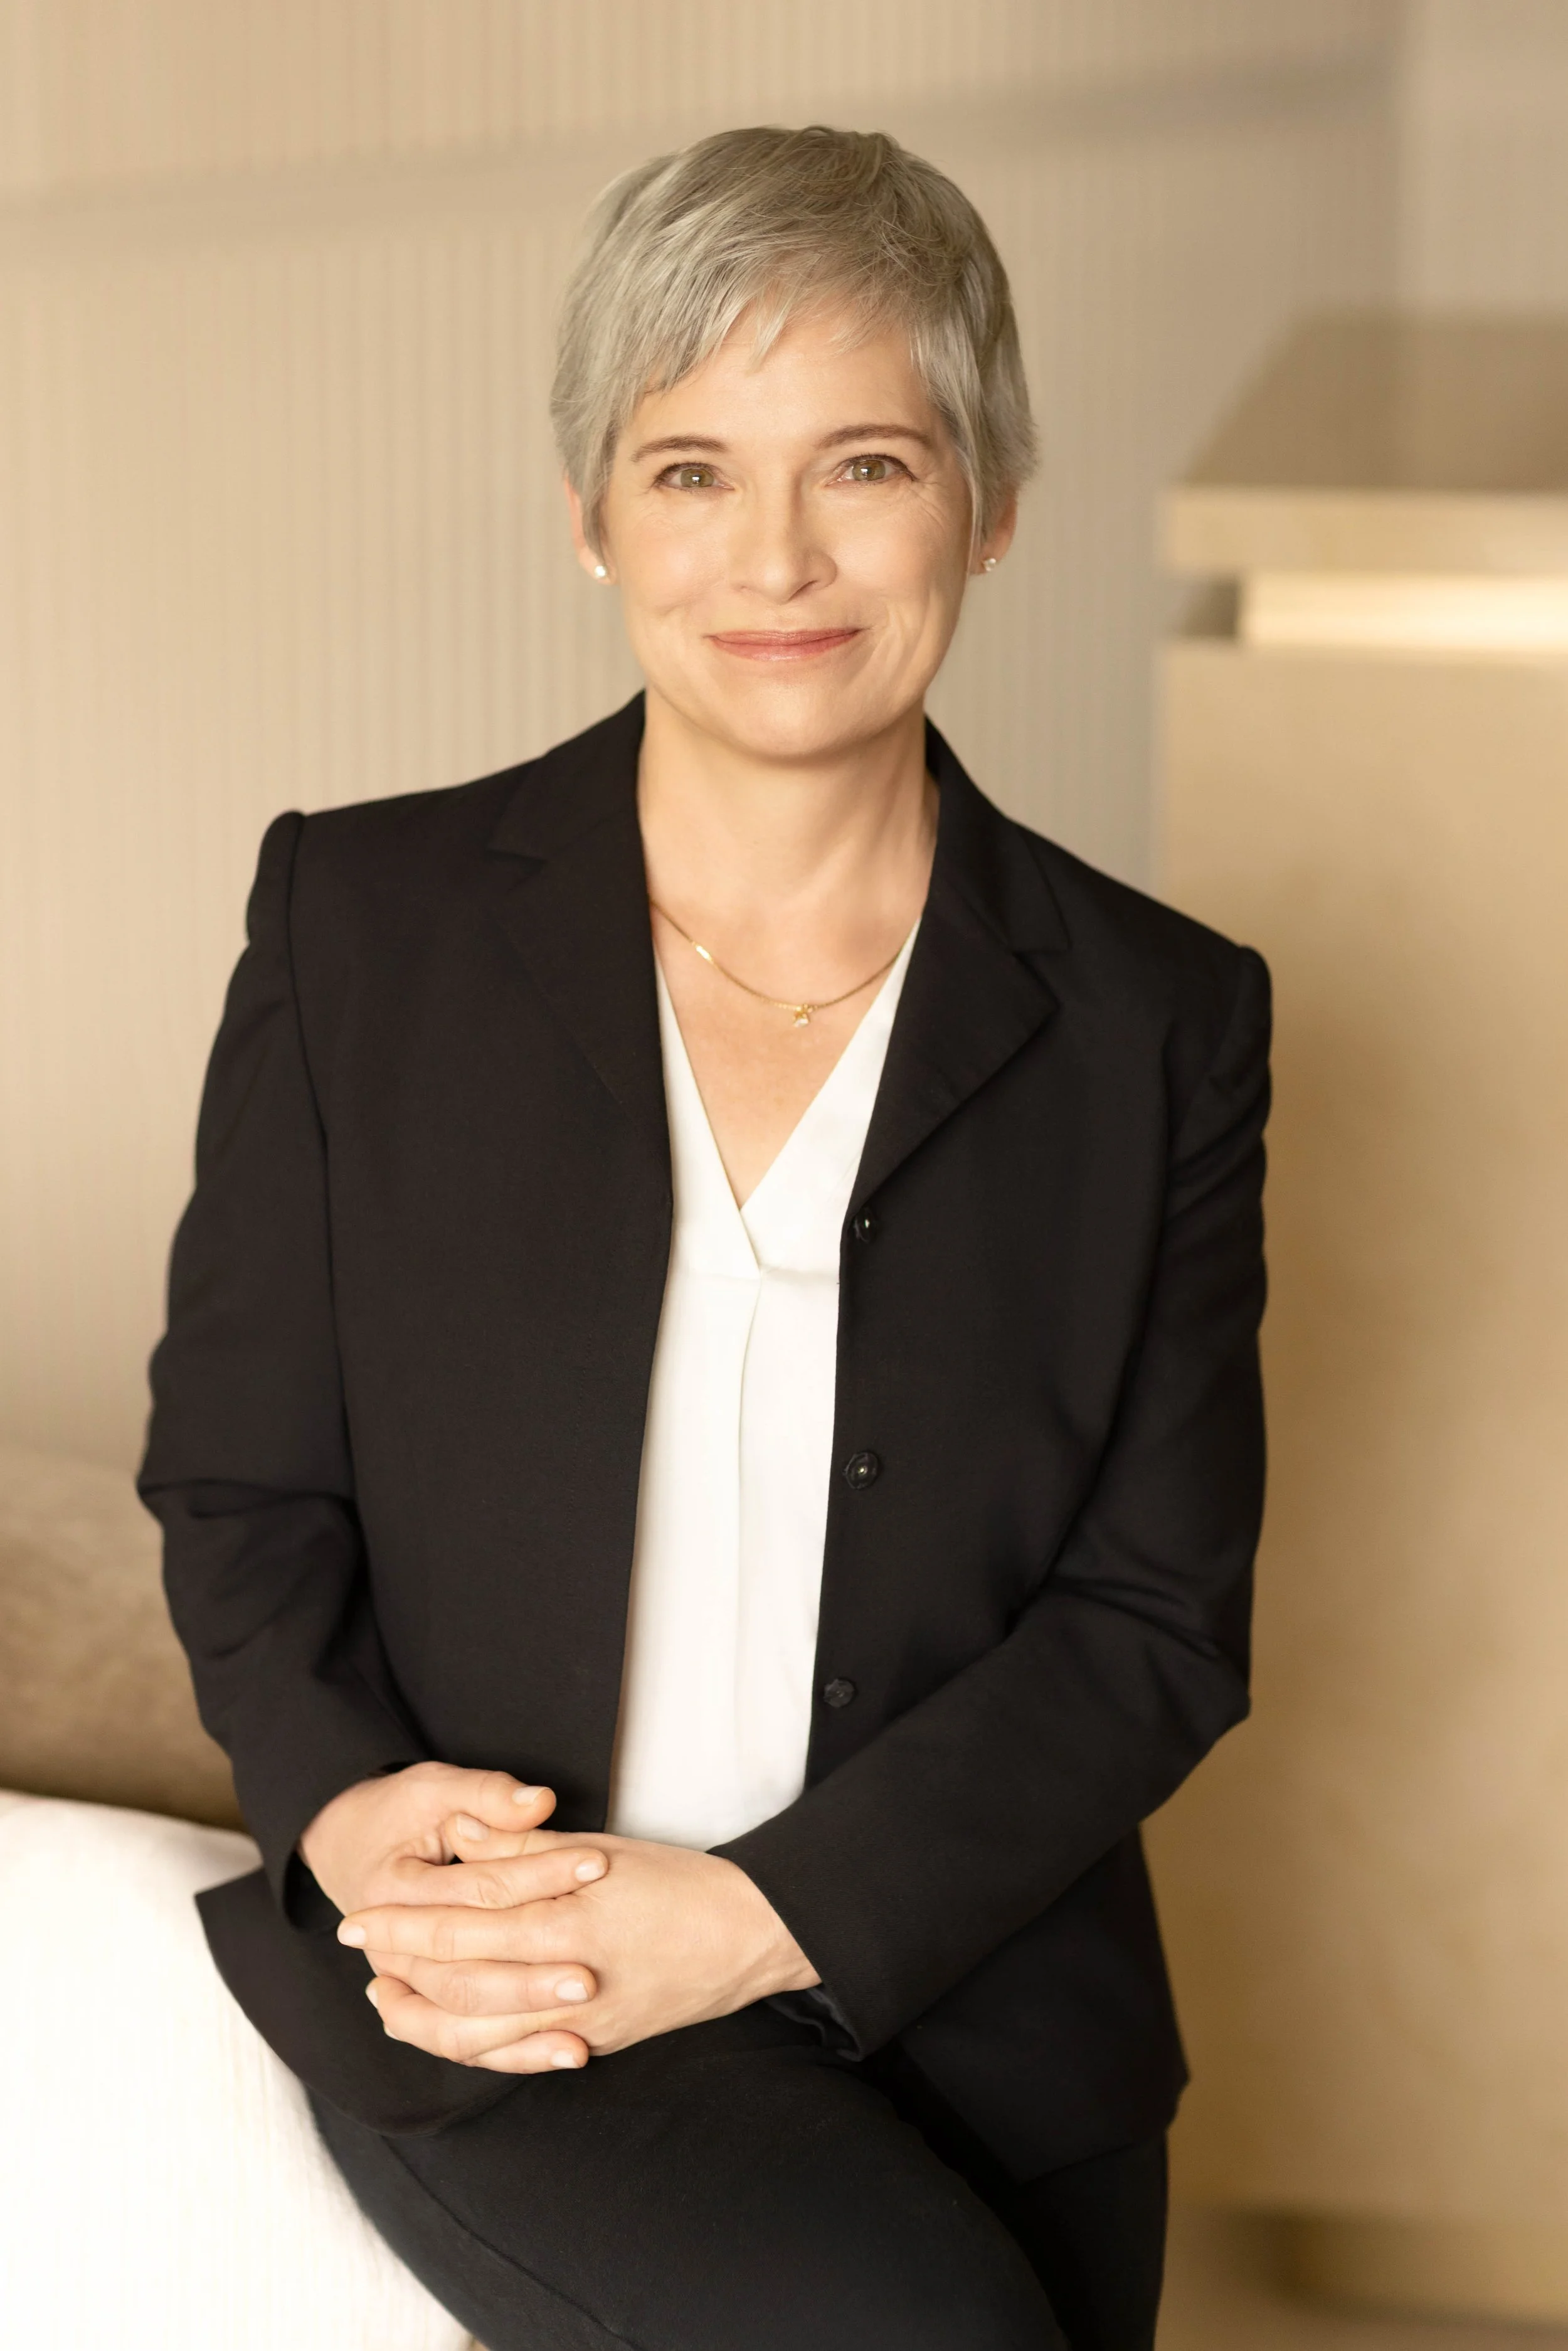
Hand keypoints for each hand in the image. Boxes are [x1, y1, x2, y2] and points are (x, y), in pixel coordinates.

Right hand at [298, 1762, 609, 2071]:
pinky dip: (519, 2053)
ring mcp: (405, 1989)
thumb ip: (487, 1796)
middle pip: (465, 1974)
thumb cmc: (401, 1812)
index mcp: (392, 1891)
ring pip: (462, 2025)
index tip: (596, 1865)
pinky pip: (470, 2046)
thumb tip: (539, 1802)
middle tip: (591, 1976)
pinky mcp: (427, 2010)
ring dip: (526, 2025)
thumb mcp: (437, 1790)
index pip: (479, 1890)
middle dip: (531, 1977)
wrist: (351, 1847)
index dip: (540, 1875)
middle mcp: (389, 1953)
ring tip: (587, 2013)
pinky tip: (573, 2049)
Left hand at [340, 1823, 819, 2071]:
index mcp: (566, 1921)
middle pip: (459, 1984)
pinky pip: (518, 2057)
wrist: (749, 1935)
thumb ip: (521, 1849)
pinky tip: (449, 2029)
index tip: (359, 1914)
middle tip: (357, 1951)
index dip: (404, 1920)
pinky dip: (474, 2049)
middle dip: (400, 1968)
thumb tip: (458, 1835)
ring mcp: (581, 2023)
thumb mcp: (598, 1849)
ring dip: (423, 2021)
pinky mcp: (595, 2045)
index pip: (463, 1922)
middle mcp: (568, 1980)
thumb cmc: (678, 1882)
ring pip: (479, 2038)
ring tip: (385, 2000)